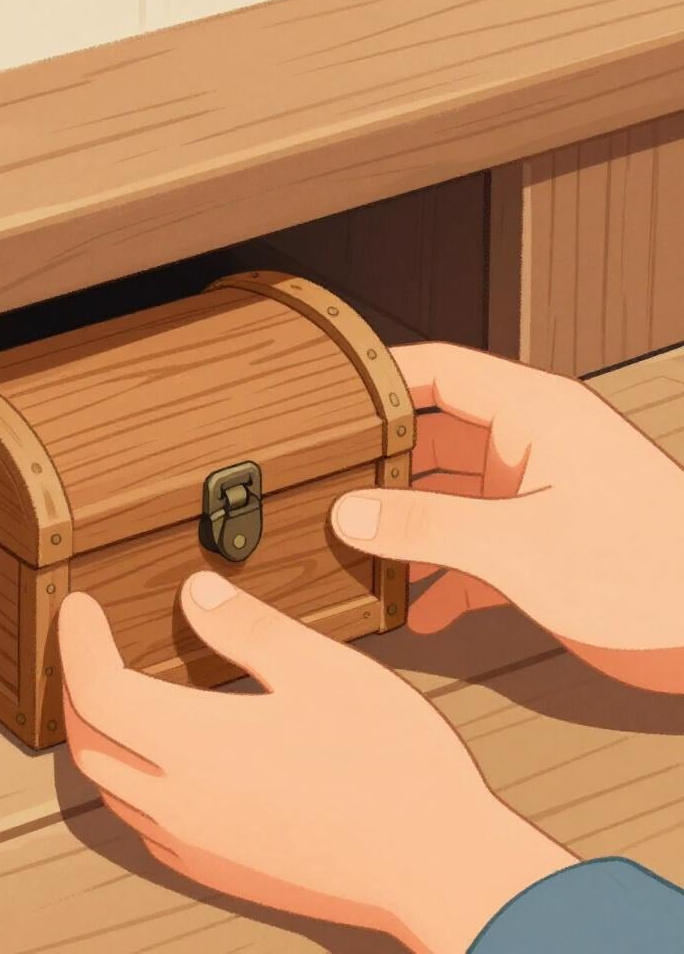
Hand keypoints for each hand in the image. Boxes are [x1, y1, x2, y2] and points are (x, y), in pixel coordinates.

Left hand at [59, 572, 575, 953]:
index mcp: (196, 747)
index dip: (77, 641)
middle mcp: (182, 803)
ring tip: (117, 691)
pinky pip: (146, 821)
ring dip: (100, 733)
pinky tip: (165, 757)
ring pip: (111, 787)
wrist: (438, 867)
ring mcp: (198, 843)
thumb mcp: (320, 669)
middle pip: (89, 741)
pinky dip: (132, 777)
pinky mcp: (222, 868)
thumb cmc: (390, 769)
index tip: (79, 607)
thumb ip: (246, 628)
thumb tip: (194, 595)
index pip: (97, 689)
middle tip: (89, 643)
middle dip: (76, 685)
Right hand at [332, 343, 683, 691]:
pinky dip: (441, 579)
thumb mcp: (522, 544)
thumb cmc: (657, 568)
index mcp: (534, 414)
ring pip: (445, 498)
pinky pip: (469, 551)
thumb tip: (353, 514)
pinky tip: (420, 610)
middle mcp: (528, 448)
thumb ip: (428, 525)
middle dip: (383, 467)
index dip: (384, 378)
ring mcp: (531, 497)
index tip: (332, 400)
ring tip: (359, 552)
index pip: (441, 370)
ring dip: (407, 527)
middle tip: (329, 489)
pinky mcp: (537, 546)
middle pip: (432, 438)